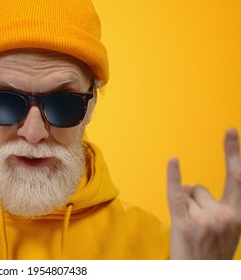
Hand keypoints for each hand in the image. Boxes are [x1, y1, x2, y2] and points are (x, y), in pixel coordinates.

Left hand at [167, 128, 240, 258]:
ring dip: (183, 209)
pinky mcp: (184, 224)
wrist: (200, 277)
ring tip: (189, 233)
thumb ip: (214, 206)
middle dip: (193, 200)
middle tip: (196, 227)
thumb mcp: (224, 232)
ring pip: (185, 196)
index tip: (229, 130)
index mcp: (238, 216)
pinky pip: (176, 195)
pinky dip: (173, 176)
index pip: (237, 178)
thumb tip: (192, 185)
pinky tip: (173, 160)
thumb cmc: (209, 254)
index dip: (233, 153)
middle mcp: (224, 216)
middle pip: (199, 188)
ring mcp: (204, 220)